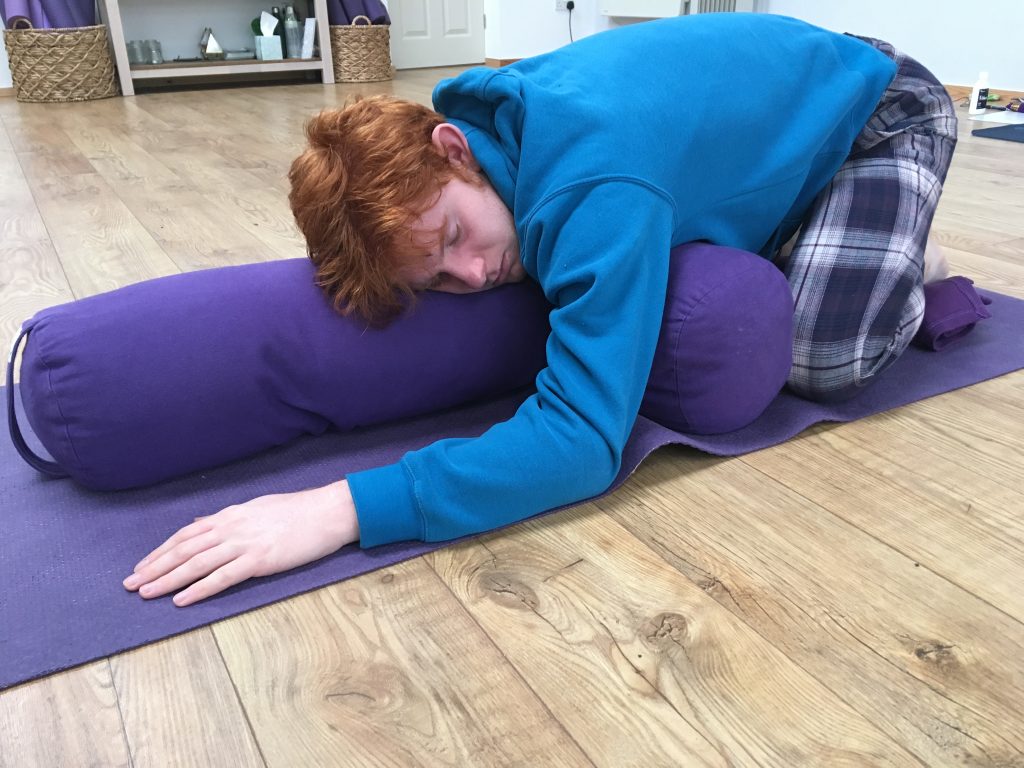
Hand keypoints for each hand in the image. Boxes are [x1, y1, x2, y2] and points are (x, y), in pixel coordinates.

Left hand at [123, 480, 358, 606]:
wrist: (329, 511)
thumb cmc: (298, 510)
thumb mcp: (258, 508)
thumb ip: (230, 518)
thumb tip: (204, 524)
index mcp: (230, 515)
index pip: (186, 534)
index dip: (161, 551)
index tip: (142, 566)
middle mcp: (232, 527)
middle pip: (184, 549)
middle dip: (155, 567)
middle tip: (131, 584)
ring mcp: (245, 544)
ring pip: (197, 564)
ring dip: (168, 579)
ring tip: (147, 593)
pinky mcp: (260, 560)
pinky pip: (223, 577)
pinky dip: (200, 589)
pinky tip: (182, 600)